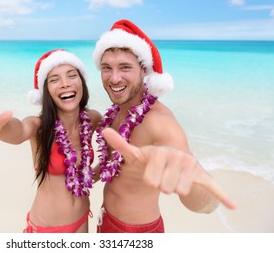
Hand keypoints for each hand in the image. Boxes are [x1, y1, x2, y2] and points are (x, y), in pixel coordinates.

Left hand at [102, 127, 236, 209]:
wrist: (169, 158)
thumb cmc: (149, 158)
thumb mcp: (134, 153)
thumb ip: (120, 145)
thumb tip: (103, 131)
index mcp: (161, 151)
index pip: (151, 181)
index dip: (149, 180)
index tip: (150, 171)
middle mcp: (178, 156)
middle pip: (164, 188)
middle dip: (160, 185)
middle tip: (161, 174)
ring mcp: (191, 165)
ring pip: (178, 192)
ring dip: (173, 189)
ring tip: (171, 176)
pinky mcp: (202, 175)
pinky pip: (213, 186)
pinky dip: (222, 196)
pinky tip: (232, 205)